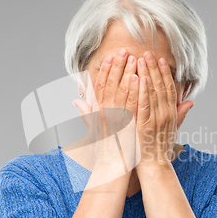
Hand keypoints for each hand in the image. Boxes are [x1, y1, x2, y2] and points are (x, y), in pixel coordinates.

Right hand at [73, 49, 139, 171]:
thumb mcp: (92, 129)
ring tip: (135, 58)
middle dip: (117, 66)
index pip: (99, 86)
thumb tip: (76, 101)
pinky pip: (132, 103)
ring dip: (128, 73)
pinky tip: (140, 78)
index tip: (110, 57)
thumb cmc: (104, 149)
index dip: (105, 70)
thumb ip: (86, 113)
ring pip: (122, 90)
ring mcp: (116, 118)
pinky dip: (135, 90)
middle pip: (111, 83)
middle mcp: (105, 112)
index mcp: (97, 111)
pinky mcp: (127, 123)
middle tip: (124, 50)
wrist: (112, 166)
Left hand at [135, 52, 193, 168]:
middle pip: (160, 86)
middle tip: (147, 52)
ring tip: (140, 59)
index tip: (160, 59)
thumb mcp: (173, 130)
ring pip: (152, 92)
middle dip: (154, 68)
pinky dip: (142, 91)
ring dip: (147, 74)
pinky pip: (143, 104)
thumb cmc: (160, 148)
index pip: (169, 88)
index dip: (165, 72)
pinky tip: (138, 78)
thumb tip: (190, 102)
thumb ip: (180, 114)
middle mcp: (165, 114)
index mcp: (171, 113)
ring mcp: (155, 118)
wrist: (154, 166)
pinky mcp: (144, 124)